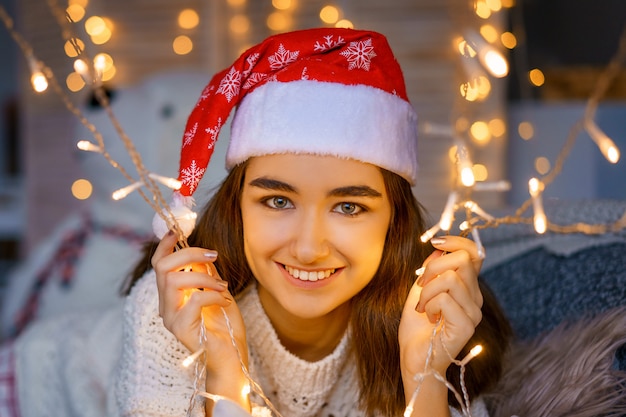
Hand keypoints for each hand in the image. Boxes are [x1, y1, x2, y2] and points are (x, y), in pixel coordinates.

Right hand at [151, 231, 247, 378]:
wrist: (232, 356)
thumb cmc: (225, 325)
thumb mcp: (216, 291)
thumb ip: (205, 274)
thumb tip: (200, 254)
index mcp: (171, 295)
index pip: (158, 265)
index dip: (164, 245)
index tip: (177, 231)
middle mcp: (166, 306)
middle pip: (163, 267)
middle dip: (189, 254)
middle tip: (213, 256)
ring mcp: (171, 318)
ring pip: (174, 280)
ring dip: (204, 277)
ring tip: (222, 285)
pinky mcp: (181, 329)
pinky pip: (194, 300)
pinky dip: (212, 294)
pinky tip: (224, 300)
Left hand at [399, 235, 483, 382]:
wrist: (413, 357)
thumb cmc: (416, 326)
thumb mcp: (420, 290)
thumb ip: (432, 269)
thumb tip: (439, 247)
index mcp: (467, 287)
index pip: (475, 253)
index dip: (457, 241)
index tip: (435, 242)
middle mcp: (475, 298)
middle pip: (462, 259)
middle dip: (433, 267)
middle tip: (420, 285)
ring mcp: (473, 312)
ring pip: (451, 278)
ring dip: (427, 290)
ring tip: (423, 306)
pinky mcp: (466, 326)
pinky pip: (446, 299)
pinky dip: (429, 304)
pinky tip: (428, 317)